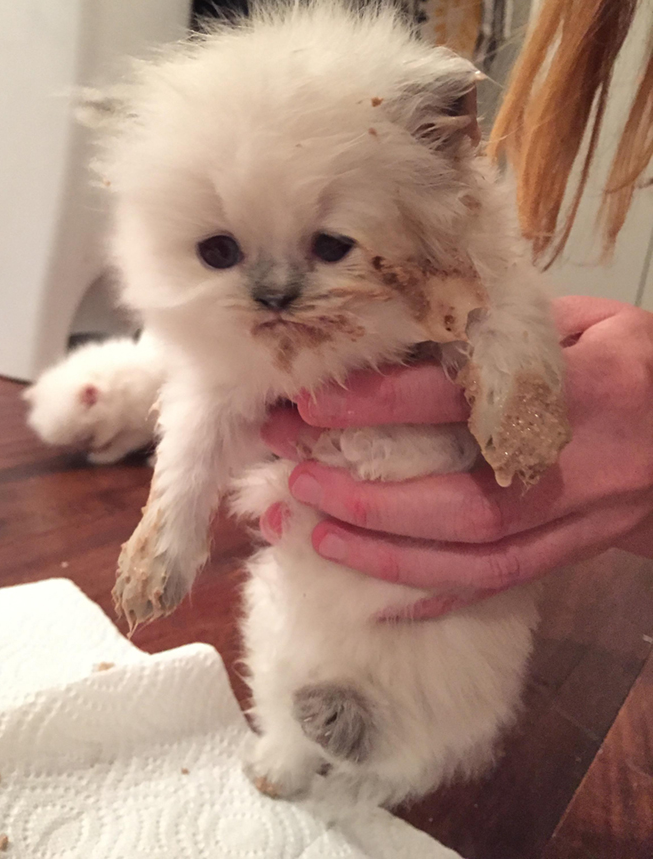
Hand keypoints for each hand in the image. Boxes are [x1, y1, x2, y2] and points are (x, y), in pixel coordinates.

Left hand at [261, 297, 652, 616]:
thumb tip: (411, 330)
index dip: (381, 402)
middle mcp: (574, 468)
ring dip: (387, 553)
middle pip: (461, 501)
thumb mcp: (588, 322)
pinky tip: (375, 595)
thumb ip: (507, 331)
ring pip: (474, 557)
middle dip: (370, 498)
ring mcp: (573, 523)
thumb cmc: (636, 365)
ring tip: (316, 534)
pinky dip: (433, 595)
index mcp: (580, 391)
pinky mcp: (568, 555)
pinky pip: (496, 586)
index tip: (314, 400)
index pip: (460, 400)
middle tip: (299, 477)